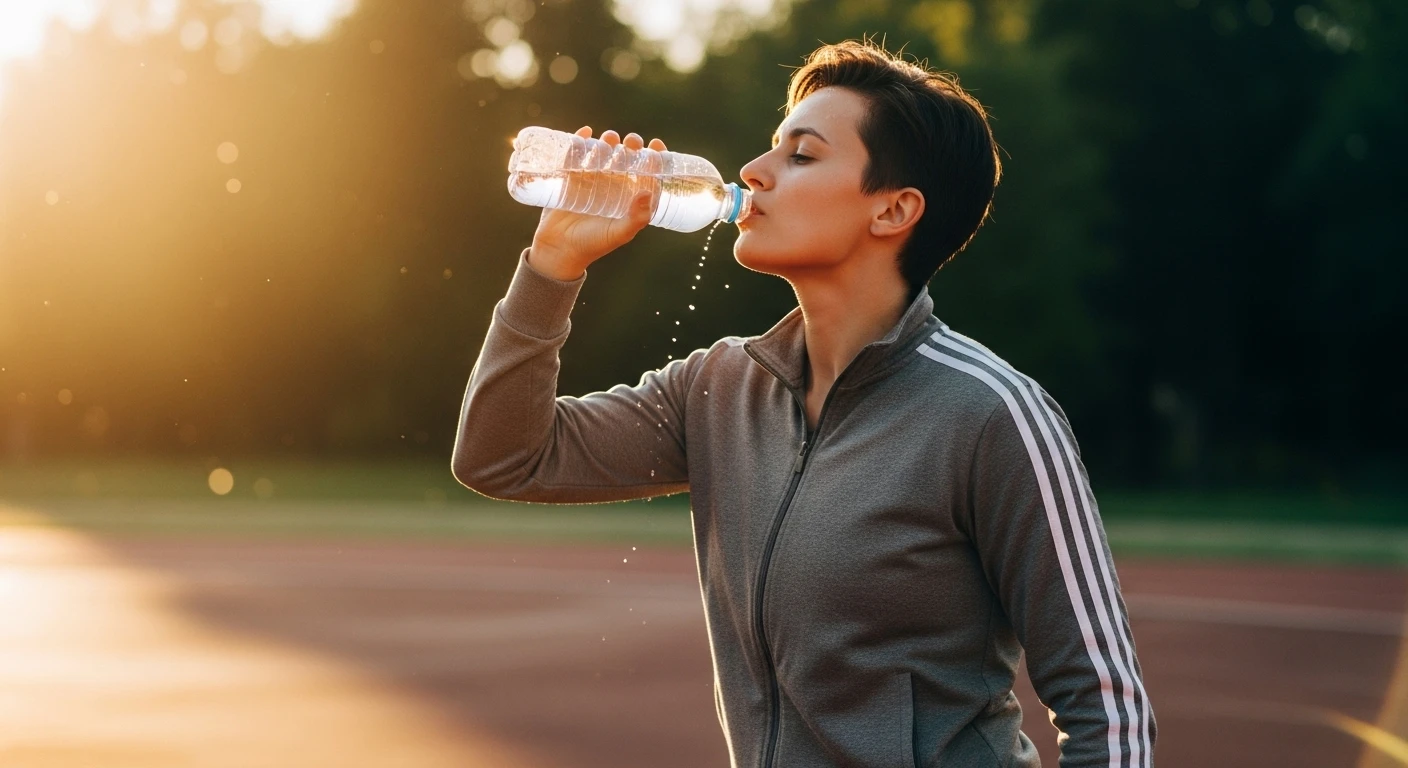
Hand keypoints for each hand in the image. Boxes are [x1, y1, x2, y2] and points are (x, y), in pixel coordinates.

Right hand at [528, 127, 667, 280]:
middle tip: (631, 142)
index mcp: (629, 198)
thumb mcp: (618, 234)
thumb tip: (648, 193)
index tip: (657, 145)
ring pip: (603, 152)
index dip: (654, 158)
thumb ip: (636, 218)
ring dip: (608, 141)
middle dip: (632, 146)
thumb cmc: (593, 244)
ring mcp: (591, 179)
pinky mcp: (570, 177)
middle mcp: (613, 186)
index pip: (646, 174)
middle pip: (626, 158)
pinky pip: (575, 154)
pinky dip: (580, 140)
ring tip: (609, 139)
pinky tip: (585, 133)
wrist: (558, 250)